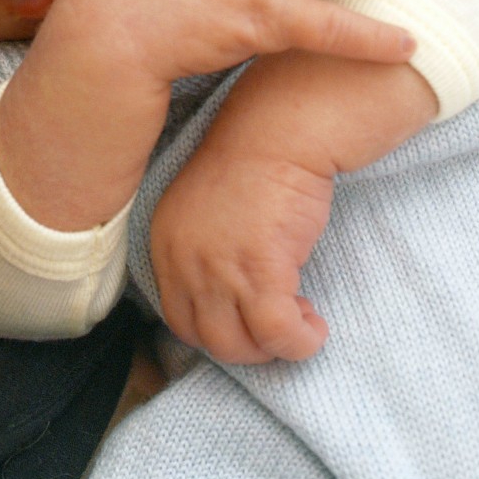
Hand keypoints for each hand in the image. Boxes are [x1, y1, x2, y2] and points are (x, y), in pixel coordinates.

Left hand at [150, 127, 332, 363]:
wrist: (279, 131)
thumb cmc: (254, 162)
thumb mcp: (208, 211)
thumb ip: (205, 253)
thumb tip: (229, 299)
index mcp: (165, 243)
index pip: (178, 317)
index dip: (218, 329)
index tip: (248, 319)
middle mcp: (183, 261)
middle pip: (207, 339)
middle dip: (247, 345)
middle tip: (277, 324)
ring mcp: (218, 269)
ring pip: (239, 346)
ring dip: (272, 347)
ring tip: (299, 322)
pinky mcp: (260, 271)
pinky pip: (278, 334)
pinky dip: (299, 341)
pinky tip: (314, 325)